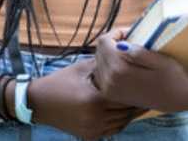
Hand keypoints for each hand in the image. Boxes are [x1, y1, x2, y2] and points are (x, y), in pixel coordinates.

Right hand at [27, 57, 145, 139]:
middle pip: (126, 110)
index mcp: (94, 99)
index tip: (147, 80)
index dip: (138, 88)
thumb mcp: (83, 68)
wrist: (38, 102)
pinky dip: (121, 121)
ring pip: (122, 122)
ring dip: (131, 112)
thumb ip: (106, 65)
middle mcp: (94, 117)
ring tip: (141, 99)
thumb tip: (126, 55)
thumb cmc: (61, 81)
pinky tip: (126, 111)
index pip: (125, 94)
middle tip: (149, 90)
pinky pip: (113, 129)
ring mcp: (92, 129)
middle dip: (137, 100)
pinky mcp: (89, 136)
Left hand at [93, 28, 187, 112]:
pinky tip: (124, 65)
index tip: (130, 34)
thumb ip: (139, 53)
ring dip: (109, 54)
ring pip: (98, 62)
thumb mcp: (160, 61)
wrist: (176, 100)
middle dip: (112, 42)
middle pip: (99, 51)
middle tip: (131, 41)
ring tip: (128, 53)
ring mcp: (109, 90)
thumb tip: (120, 44)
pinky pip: (101, 74)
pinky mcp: (111, 94)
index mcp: (120, 70)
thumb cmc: (172, 77)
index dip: (116, 33)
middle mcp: (110, 81)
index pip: (104, 42)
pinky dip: (109, 65)